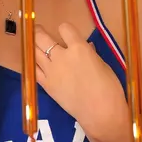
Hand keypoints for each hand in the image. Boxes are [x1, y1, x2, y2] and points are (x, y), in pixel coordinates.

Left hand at [34, 22, 128, 141]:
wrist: (101, 113)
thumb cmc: (109, 88)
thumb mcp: (103, 65)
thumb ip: (91, 54)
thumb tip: (87, 47)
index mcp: (79, 48)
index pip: (65, 28)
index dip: (65, 29)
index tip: (66, 32)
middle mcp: (61, 56)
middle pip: (42, 37)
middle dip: (39, 31)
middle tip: (38, 29)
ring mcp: (51, 71)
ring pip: (34, 52)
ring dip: (33, 45)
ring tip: (32, 42)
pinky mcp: (46, 85)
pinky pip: (34, 70)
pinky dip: (33, 64)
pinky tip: (33, 61)